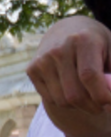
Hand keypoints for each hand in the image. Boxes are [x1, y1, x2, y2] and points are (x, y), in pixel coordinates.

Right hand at [28, 15, 110, 136]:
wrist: (66, 29)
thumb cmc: (96, 44)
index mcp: (83, 40)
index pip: (89, 76)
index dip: (102, 96)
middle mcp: (58, 50)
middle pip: (74, 93)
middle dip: (92, 107)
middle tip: (103, 107)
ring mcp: (42, 60)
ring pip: (62, 100)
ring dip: (79, 107)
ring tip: (90, 100)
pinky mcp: (32, 69)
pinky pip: (50, 99)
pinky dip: (65, 103)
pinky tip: (73, 93)